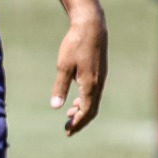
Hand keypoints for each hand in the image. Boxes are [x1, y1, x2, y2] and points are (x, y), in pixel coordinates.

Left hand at [51, 13, 105, 134]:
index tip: (68, 131)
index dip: (77, 123)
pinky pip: (94, 93)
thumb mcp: (64, 65)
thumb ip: (60, 87)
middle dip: (80, 120)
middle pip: (92, 109)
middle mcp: (98, 83)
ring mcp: (101, 78)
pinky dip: (85, 100)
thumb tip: (56, 107)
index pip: (86, 111)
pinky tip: (76, 99)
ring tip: (69, 114)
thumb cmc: (76, 44)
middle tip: (68, 128)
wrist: (91, 26)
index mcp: (90, 84)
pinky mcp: (100, 72)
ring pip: (93, 101)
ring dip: (82, 110)